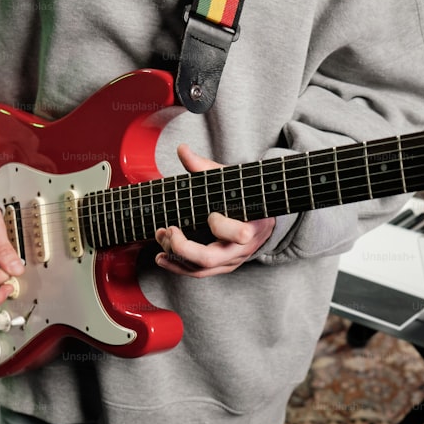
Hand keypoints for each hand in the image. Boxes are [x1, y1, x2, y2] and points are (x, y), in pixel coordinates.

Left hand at [154, 144, 275, 276]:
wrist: (262, 220)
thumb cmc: (245, 198)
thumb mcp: (230, 181)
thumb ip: (205, 168)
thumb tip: (182, 150)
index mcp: (253, 225)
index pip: (240, 233)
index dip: (220, 225)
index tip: (210, 213)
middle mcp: (242, 248)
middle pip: (212, 258)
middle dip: (184, 247)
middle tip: (170, 230)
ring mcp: (231, 260)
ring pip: (202, 269)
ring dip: (175, 256)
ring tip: (161, 238)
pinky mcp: (222, 267)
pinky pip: (198, 273)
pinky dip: (177, 267)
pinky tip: (162, 258)